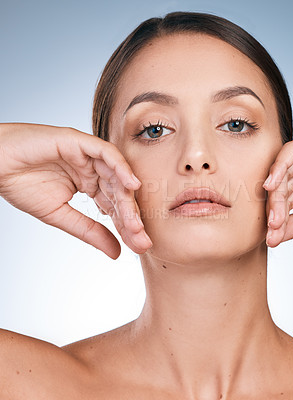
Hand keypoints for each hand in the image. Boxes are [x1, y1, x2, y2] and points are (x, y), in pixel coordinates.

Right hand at [0, 123, 151, 258]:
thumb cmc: (22, 185)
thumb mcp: (61, 216)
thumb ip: (90, 231)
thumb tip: (117, 252)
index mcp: (90, 184)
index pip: (114, 207)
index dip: (127, 226)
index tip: (138, 246)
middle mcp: (94, 169)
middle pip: (120, 193)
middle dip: (131, 218)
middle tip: (141, 239)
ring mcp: (88, 155)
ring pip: (117, 176)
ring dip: (127, 199)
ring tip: (135, 223)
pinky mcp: (80, 141)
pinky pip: (106, 153)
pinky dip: (120, 167)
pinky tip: (132, 185)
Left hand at [263, 125, 292, 246]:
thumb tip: (278, 236)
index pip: (286, 199)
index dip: (278, 218)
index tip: (272, 238)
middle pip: (281, 186)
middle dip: (275, 208)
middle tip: (272, 228)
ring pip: (283, 171)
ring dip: (276, 194)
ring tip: (274, 215)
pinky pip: (292, 151)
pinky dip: (279, 167)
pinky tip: (272, 185)